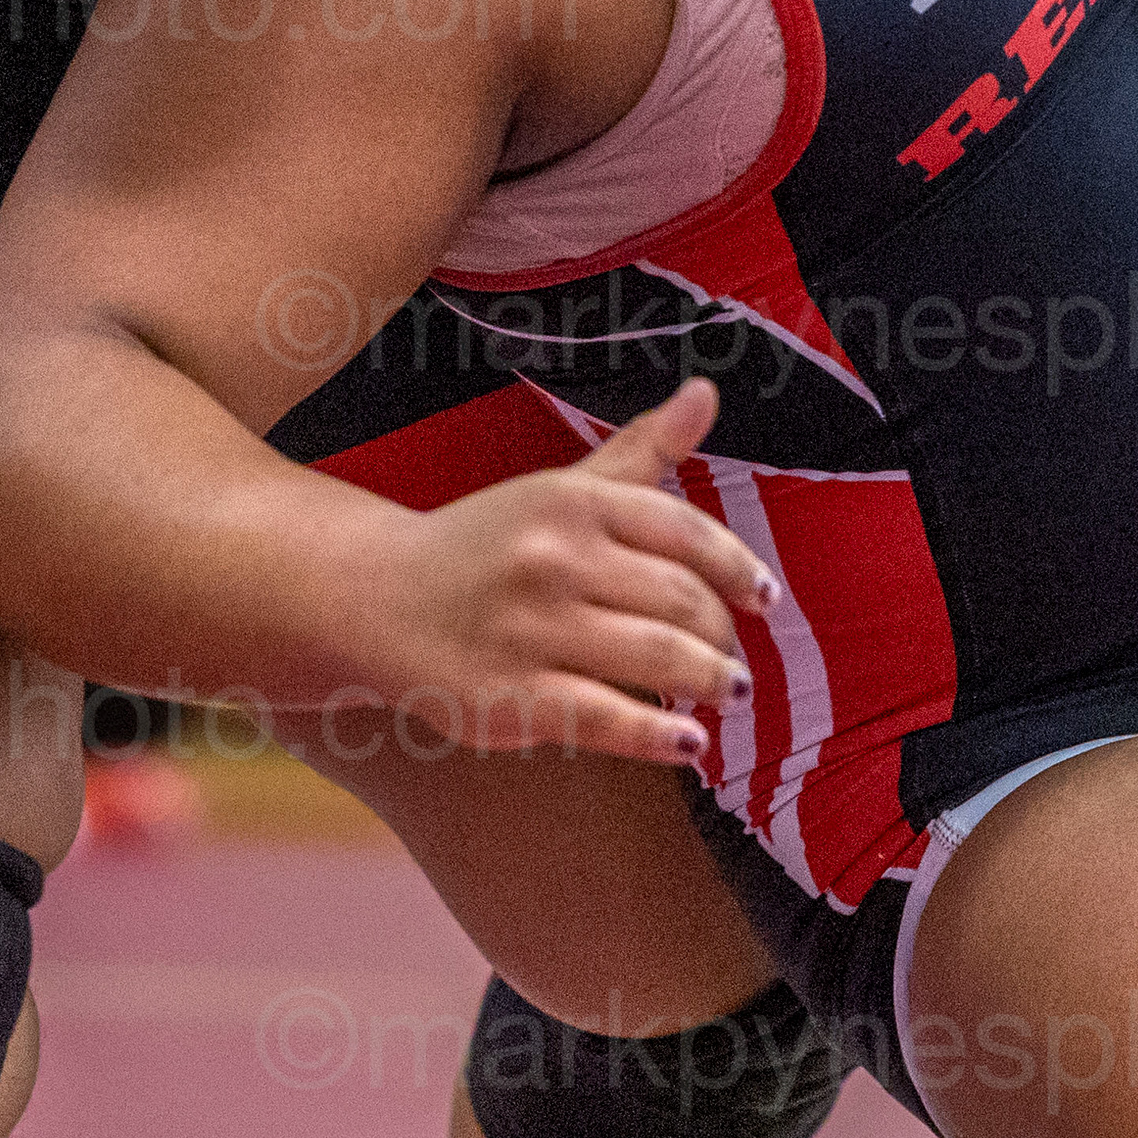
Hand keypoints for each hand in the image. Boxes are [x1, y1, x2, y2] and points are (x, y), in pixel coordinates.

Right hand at [364, 380, 779, 766]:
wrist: (372, 597)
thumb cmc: (487, 545)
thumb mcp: (560, 490)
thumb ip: (641, 450)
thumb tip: (708, 391)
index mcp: (573, 502)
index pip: (687, 533)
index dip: (740, 570)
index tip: (765, 600)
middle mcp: (554, 558)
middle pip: (682, 601)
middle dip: (723, 637)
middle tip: (733, 662)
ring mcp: (531, 629)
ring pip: (661, 659)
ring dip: (710, 682)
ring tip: (725, 695)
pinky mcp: (511, 697)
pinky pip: (610, 721)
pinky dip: (662, 736)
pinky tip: (690, 745)